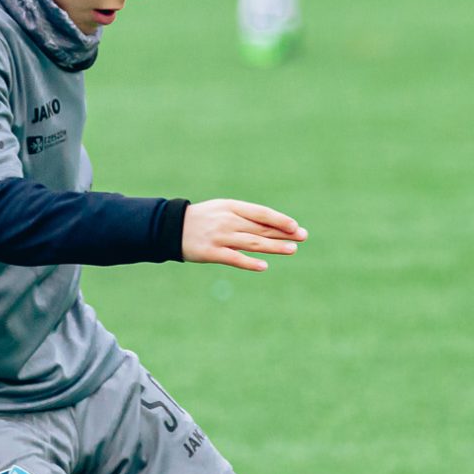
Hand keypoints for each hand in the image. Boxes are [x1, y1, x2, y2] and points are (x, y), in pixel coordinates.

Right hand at [181, 199, 306, 270]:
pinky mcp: (211, 253)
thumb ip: (244, 217)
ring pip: (252, 242)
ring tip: (292, 250)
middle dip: (283, 233)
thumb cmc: (203, 219)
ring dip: (274, 247)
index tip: (295, 227)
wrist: (171, 227)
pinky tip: (263, 266)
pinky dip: (249, 262)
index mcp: (231, 207)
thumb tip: (272, 226)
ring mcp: (220, 237)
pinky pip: (234, 258)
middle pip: (261, 228)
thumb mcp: (223, 210)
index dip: (279, 220)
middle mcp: (228, 221)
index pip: (261, 213)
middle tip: (302, 237)